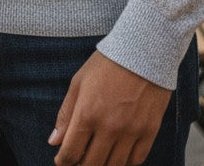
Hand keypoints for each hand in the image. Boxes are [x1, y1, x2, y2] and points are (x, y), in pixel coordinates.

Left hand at [48, 51, 170, 165]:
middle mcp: (109, 127)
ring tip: (98, 157)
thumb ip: (66, 114)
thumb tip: (54, 142)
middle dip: (81, 165)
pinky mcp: (150, 130)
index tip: (62, 160)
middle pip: (91, 165)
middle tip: (80, 159)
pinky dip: (126, 162)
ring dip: (103, 165)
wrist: (143, 49)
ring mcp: (131, 131)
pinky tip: (119, 153)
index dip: (63, 162)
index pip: (70, 153)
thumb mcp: (79, 82)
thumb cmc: (108, 63)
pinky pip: (136, 160)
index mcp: (87, 113)